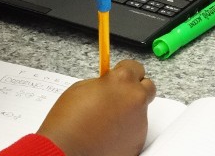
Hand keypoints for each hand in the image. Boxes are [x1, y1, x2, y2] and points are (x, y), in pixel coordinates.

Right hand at [37, 59, 155, 155]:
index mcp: (122, 81)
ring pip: (140, 111)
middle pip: (148, 88)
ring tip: (106, 120)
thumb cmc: (68, 119)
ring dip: (128, 112)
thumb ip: (103, 83)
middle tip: (119, 96)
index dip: (126, 71)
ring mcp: (140, 122)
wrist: (66, 149)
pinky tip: (108, 134)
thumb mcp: (82, 87)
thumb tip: (110, 85)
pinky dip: (125, 130)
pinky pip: (135, 130)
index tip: (119, 75)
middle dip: (135, 89)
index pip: (136, 67)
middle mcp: (136, 99)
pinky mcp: (139, 142)